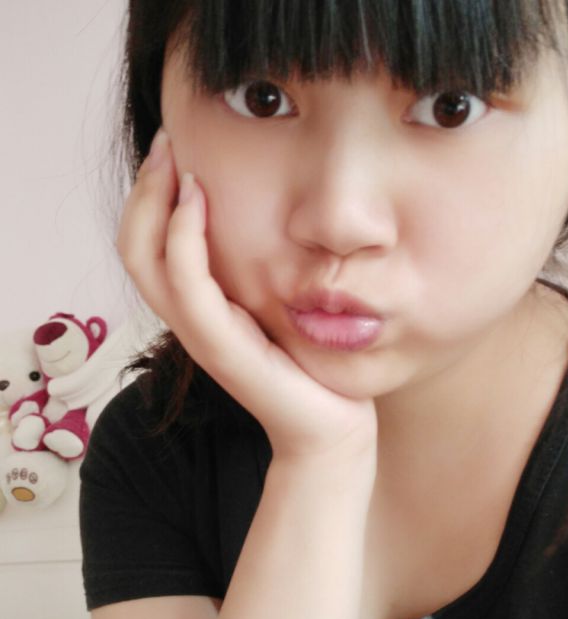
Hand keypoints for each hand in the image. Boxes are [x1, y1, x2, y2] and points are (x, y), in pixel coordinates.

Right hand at [117, 129, 377, 463]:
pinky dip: (183, 237)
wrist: (330, 424)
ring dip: (154, 202)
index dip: (149, 197)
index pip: (148, 246)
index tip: (173, 151)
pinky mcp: (221, 346)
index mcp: (200, 307)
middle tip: (166, 142)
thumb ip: (257, 272)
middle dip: (144, 190)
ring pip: (146, 260)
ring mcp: (200, 333)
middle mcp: (189, 319)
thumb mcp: (278, 303)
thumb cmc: (309, 362)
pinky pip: (187, 283)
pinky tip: (199, 199)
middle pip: (134, 246)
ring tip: (175, 159)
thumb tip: (264, 220)